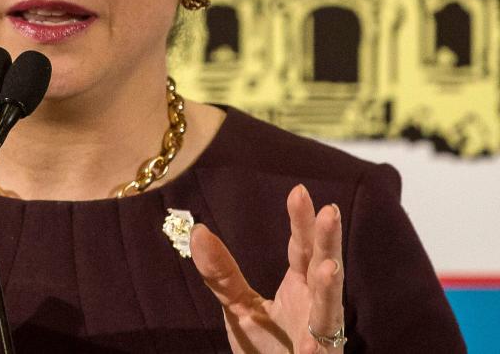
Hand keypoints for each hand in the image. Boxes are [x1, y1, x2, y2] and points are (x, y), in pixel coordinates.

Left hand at [190, 184, 343, 352]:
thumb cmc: (266, 348)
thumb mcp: (238, 306)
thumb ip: (221, 273)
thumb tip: (198, 230)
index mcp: (299, 287)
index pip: (302, 248)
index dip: (302, 222)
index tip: (299, 191)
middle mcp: (315, 305)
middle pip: (324, 267)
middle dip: (328, 243)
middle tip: (329, 211)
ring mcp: (321, 334)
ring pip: (328, 308)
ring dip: (330, 290)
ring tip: (328, 268)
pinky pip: (320, 350)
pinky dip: (318, 344)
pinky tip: (314, 337)